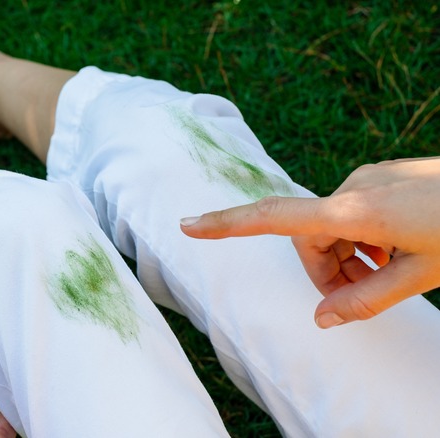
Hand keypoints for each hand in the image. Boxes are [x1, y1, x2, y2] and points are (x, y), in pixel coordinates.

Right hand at [180, 157, 439, 327]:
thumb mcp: (421, 276)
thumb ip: (366, 299)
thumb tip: (323, 319)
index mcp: (354, 211)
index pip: (275, 218)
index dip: (227, 223)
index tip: (189, 224)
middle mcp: (352, 187)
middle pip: (310, 236)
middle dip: (326, 270)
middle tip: (358, 298)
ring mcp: (370, 178)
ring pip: (335, 226)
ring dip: (350, 257)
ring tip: (391, 275)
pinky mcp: (384, 176)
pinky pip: (356, 212)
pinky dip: (365, 239)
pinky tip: (398, 251)